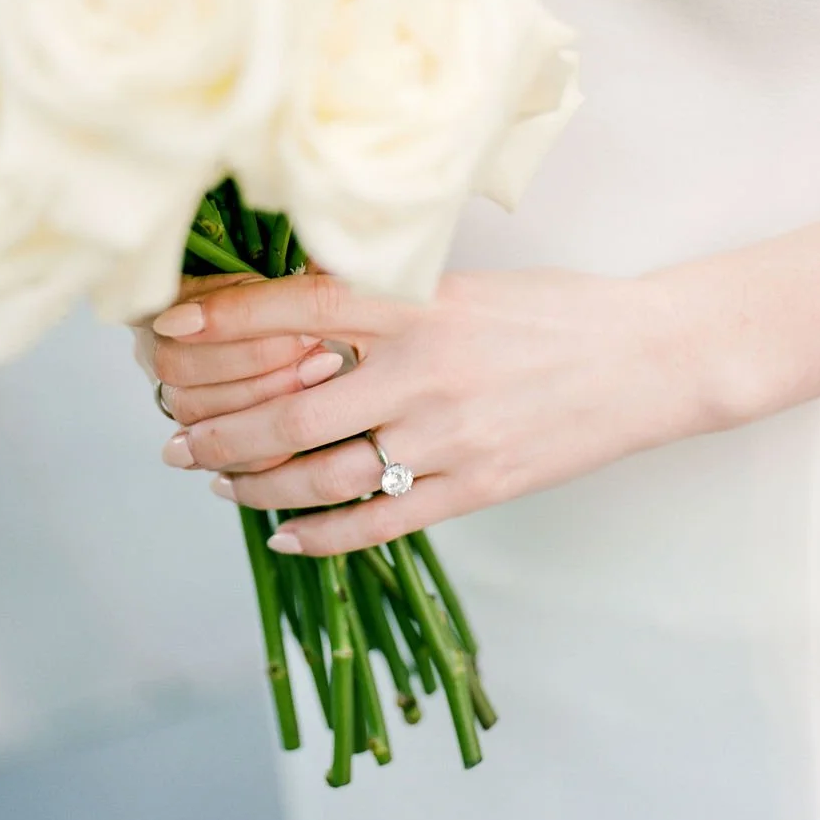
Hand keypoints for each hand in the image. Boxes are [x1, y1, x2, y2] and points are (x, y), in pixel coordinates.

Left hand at [147, 267, 718, 555]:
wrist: (650, 359)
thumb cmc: (554, 312)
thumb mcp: (466, 284)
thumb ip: (388, 301)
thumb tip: (297, 317)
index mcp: (421, 302)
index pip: (298, 306)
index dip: (225, 318)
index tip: (169, 328)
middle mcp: (424, 368)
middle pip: (289, 407)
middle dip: (215, 428)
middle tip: (173, 439)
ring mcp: (449, 435)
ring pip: (321, 473)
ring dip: (254, 483)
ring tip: (216, 482)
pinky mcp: (476, 487)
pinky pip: (380, 522)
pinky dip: (320, 535)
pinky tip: (283, 535)